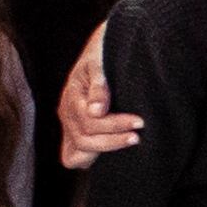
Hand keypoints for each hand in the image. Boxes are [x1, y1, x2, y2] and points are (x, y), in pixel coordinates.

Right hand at [54, 34, 141, 169]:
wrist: (102, 48)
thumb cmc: (102, 53)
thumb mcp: (99, 62)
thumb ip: (99, 85)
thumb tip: (95, 111)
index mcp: (71, 95)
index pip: (90, 121)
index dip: (115, 125)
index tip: (139, 122)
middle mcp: (66, 112)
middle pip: (84, 138)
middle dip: (114, 139)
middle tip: (138, 134)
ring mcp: (69, 124)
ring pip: (80, 149)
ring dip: (107, 147)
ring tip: (132, 140)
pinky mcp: (75, 132)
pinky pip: (72, 156)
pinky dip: (87, 158)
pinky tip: (110, 153)